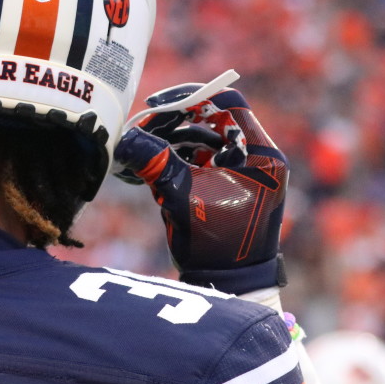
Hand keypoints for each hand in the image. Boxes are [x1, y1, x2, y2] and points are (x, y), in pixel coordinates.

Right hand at [113, 84, 287, 294]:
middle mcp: (257, 159)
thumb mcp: (181, 196)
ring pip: (202, 141)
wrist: (230, 285)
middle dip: (172, 124)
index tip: (157, 106)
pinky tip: (146, 167)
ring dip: (169, 143)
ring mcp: (243, 174)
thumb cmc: (216, 244)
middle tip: (139, 132)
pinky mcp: (228, 188)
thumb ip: (154, 161)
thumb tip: (124, 138)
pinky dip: (175, 161)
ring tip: (138, 151)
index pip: (227, 103)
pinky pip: (200, 162)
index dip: (190, 98)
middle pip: (211, 120)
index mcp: (260, 154)